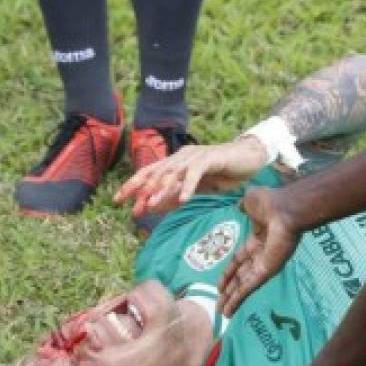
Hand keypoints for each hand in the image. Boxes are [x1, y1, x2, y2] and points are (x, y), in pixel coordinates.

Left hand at [113, 137, 267, 216]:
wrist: (248, 158)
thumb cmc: (221, 174)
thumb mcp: (193, 189)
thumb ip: (173, 197)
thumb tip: (151, 208)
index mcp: (175, 162)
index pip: (148, 173)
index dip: (132, 185)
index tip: (117, 200)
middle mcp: (181, 157)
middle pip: (156, 173)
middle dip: (141, 190)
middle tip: (130, 205)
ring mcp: (195, 156)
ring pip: (173, 173)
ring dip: (161, 190)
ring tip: (150, 205)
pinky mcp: (210, 158)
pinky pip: (196, 173)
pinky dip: (188, 186)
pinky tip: (183, 200)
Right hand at [218, 186, 302, 315]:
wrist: (285, 209)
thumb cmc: (271, 203)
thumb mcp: (250, 202)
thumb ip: (244, 207)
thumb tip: (239, 206)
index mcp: (256, 241)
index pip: (239, 261)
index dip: (228, 273)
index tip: (219, 285)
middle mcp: (260, 256)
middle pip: (240, 278)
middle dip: (229, 291)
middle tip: (220, 305)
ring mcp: (264, 265)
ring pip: (244, 286)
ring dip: (233, 300)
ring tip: (223, 314)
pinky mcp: (267, 271)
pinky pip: (249, 286)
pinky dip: (239, 299)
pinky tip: (230, 309)